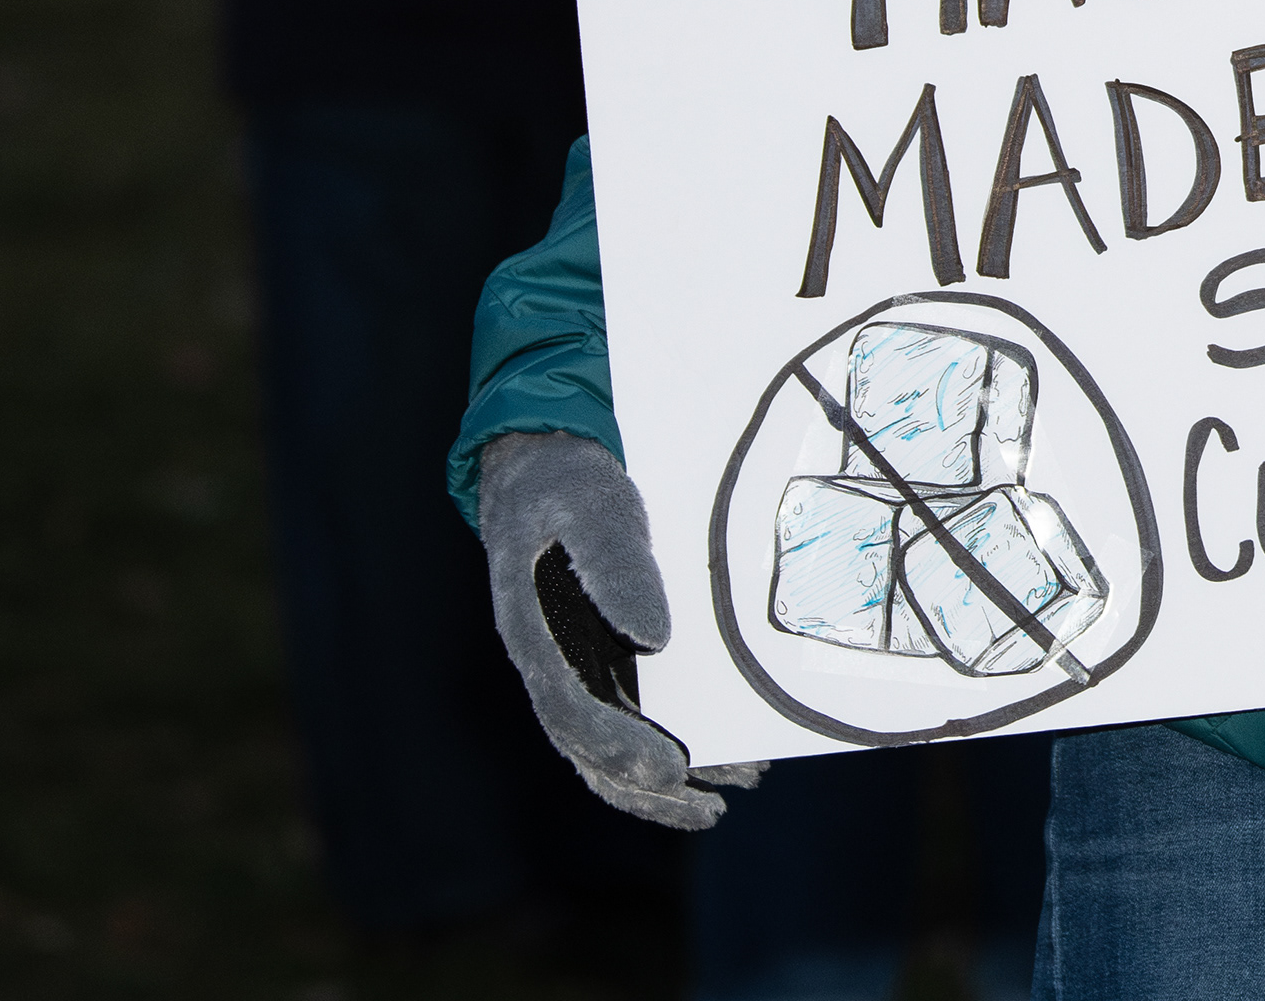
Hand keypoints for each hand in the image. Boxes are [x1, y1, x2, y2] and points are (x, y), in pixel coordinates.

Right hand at [475, 431, 763, 828]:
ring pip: (614, 739)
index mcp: (534, 635)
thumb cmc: (567, 481)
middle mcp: (550, 661)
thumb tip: (656, 642)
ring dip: (666, 775)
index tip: (670, 769)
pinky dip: (670, 737)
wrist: (544, 455)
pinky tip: (721, 751)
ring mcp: (574, 660)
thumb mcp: (595, 508)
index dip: (619, 748)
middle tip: (713, 808)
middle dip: (649, 786)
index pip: (571, 713)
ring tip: (731, 791)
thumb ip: (616, 568)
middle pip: (592, 747)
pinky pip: (631, 709)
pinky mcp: (601, 650)